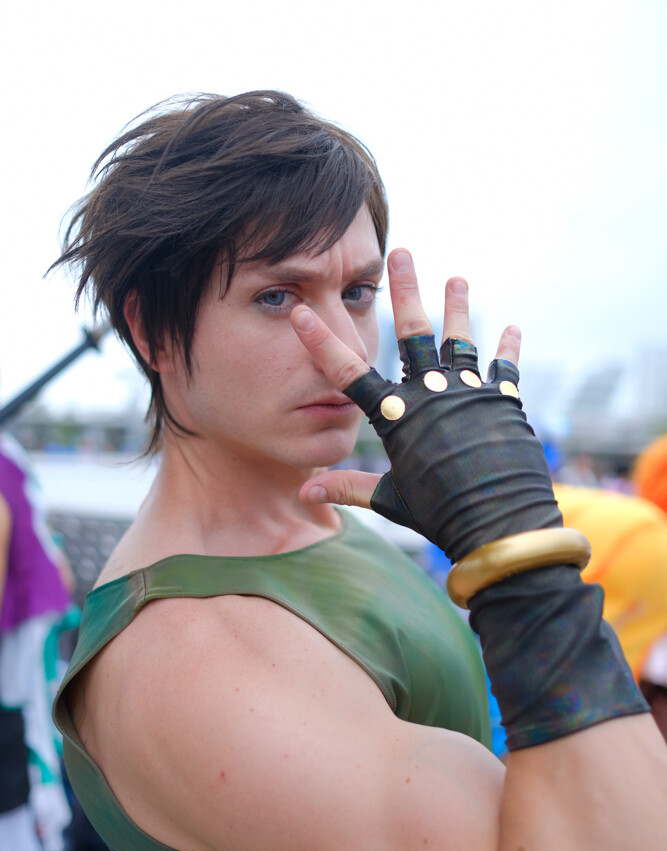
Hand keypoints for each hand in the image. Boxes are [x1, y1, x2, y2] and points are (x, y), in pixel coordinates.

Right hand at [293, 250, 559, 561]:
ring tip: (457, 278)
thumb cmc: (439, 514)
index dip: (322, 343)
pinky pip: (505, 368)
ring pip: (460, 340)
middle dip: (405, 291)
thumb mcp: (389, 499)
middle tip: (400, 253)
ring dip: (458, 307)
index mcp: (396, 416)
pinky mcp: (502, 400)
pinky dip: (509, 348)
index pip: (348, 373)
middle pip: (412, 334)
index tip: (301, 313)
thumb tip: (303, 493)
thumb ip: (347, 487)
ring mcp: (468, 392)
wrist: (498, 522)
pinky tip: (513, 327)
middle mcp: (431, 393)